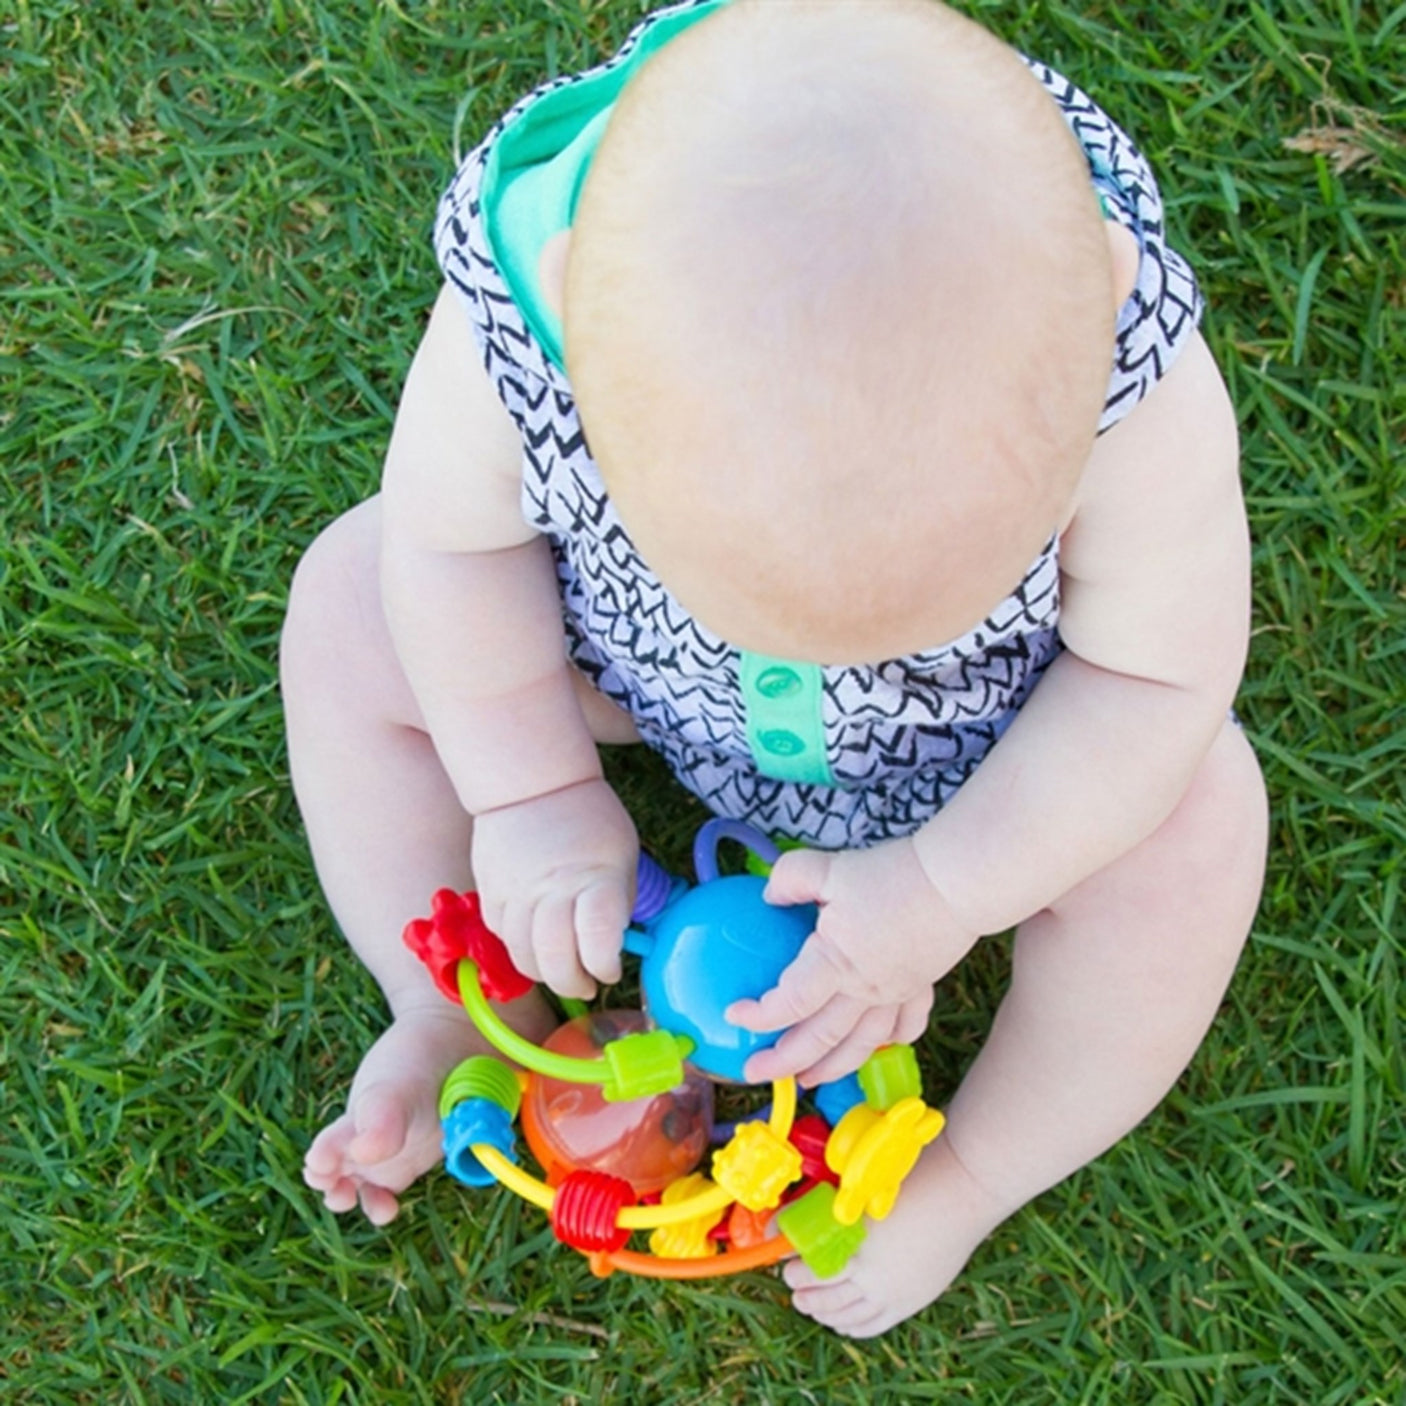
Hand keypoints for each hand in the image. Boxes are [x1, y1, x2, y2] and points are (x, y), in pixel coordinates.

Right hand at [470, 777, 636, 998]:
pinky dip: (520, 948)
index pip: (598, 940)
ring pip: (523, 956)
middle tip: (586, 984)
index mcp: (595, 878)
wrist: (534, 783)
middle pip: (555, 959)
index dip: (605, 967)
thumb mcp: (622, 858)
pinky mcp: (489, 891)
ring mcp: (515, 891)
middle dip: (574, 984)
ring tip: (561, 967)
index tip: (610, 970)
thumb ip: (618, 905)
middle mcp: (552, 888)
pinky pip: (501, 936)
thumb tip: (611, 949)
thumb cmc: (590, 822)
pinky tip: (535, 942)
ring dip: (545, 973)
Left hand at [727, 838, 978, 1084]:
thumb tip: (768, 895)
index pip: (790, 1003)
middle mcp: (865, 990)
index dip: (759, 1014)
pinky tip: (876, 1046)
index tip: (734, 1013)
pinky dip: (888, 1043)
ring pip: (861, 1046)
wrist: (958, 882)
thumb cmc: (894, 874)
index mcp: (837, 963)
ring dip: (831, 1068)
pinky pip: (904, 1027)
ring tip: (807, 1080)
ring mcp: (896, 994)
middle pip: (820, 1039)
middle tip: (754, 1072)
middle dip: (783, 1061)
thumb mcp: (830, 869)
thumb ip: (791, 879)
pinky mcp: (920, 986)